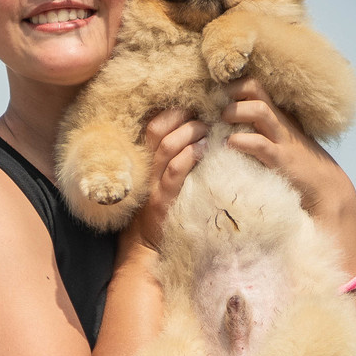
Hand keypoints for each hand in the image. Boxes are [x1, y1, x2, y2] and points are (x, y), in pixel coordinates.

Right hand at [131, 106, 208, 251]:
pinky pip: (175, 171)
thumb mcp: (165, 180)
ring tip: (208, 130)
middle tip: (205, 116)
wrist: (148, 247)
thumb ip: (174, 159)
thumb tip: (199, 134)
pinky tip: (205, 150)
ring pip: (168, 146)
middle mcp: (148, 168)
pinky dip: (190, 156)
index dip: (173, 111)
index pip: (154, 126)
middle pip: (158, 129)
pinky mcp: (164, 200)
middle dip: (183, 116)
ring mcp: (155, 184)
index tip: (195, 108)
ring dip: (191, 132)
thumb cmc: (165, 210)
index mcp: (148, 160)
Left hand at [222, 79, 355, 226]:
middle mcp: (277, 120)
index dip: (230, 85)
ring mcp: (280, 138)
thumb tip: (218, 127)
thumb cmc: (293, 163)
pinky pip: (260, 144)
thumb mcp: (274, 138)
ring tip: (220, 121)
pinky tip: (227, 145)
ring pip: (259, 110)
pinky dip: (241, 142)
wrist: (324, 184)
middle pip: (254, 87)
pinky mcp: (281, 159)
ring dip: (235, 112)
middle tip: (214, 106)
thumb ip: (253, 129)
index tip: (212, 97)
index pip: (252, 84)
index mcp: (274, 113)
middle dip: (231, 90)